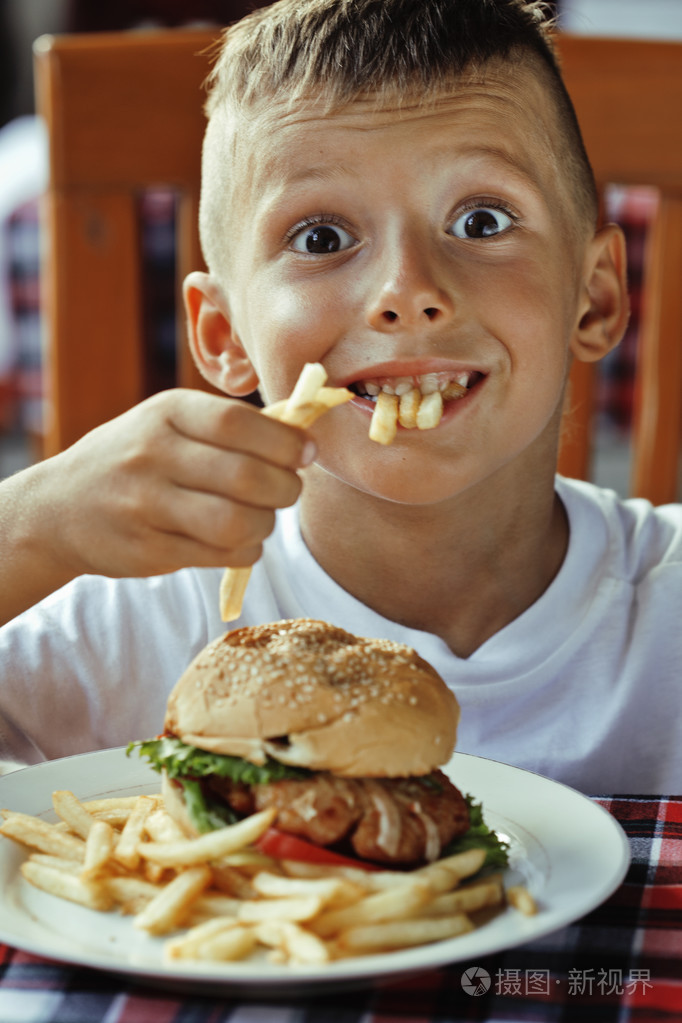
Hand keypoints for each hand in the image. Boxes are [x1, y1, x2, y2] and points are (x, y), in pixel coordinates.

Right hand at [0, 389, 314, 620]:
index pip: (239, 423)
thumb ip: (229, 427)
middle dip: (286, 488)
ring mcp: (147, 505)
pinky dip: (247, 550)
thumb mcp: (168, 424)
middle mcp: (154, 455)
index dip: (285, 441)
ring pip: (239, 522)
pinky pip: (223, 554)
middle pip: (247, 476)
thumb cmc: (136, 458)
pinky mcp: (149, 550)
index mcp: (167, 413)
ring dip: (268, 524)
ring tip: (263, 518)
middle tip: (287, 490)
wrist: (60, 508)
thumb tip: (303, 440)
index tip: (305, 453)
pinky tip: (240, 540)